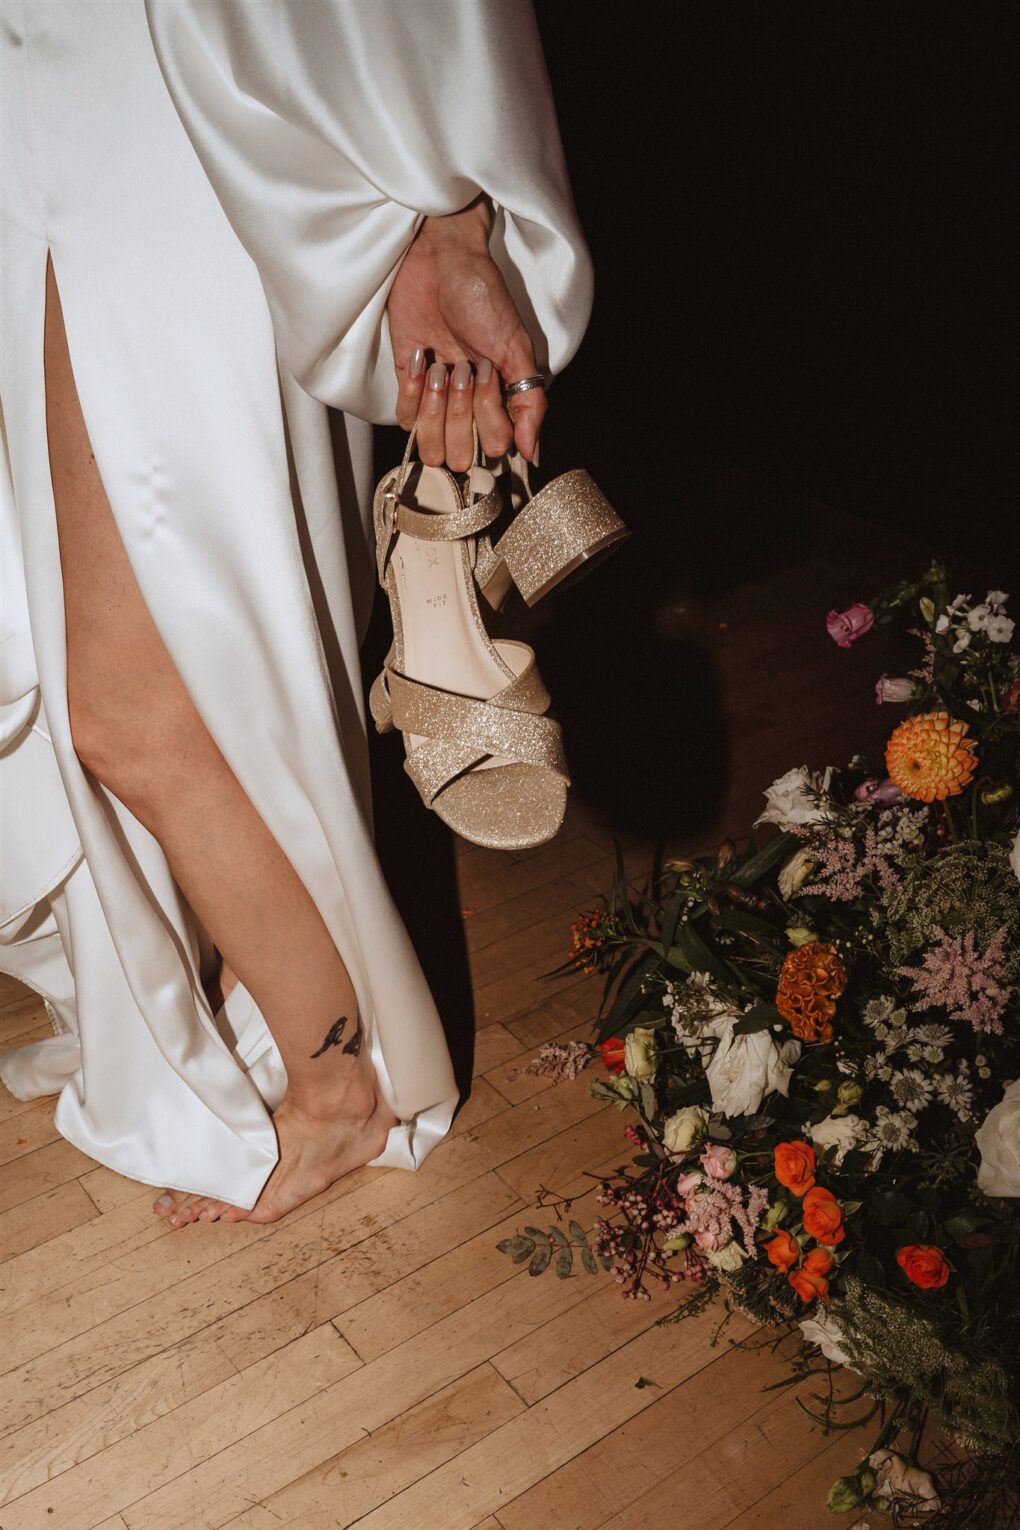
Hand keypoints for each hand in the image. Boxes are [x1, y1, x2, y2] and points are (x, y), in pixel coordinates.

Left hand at [386, 197, 546, 469]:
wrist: (441, 260)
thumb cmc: (483, 297)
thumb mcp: (516, 348)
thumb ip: (530, 404)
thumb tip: (531, 453)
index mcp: (499, 403)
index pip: (494, 449)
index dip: (488, 417)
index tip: (488, 371)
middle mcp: (468, 409)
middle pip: (460, 456)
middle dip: (460, 416)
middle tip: (463, 368)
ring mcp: (436, 400)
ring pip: (430, 447)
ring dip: (434, 409)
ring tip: (441, 368)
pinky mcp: (406, 385)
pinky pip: (405, 419)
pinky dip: (410, 391)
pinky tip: (421, 358)